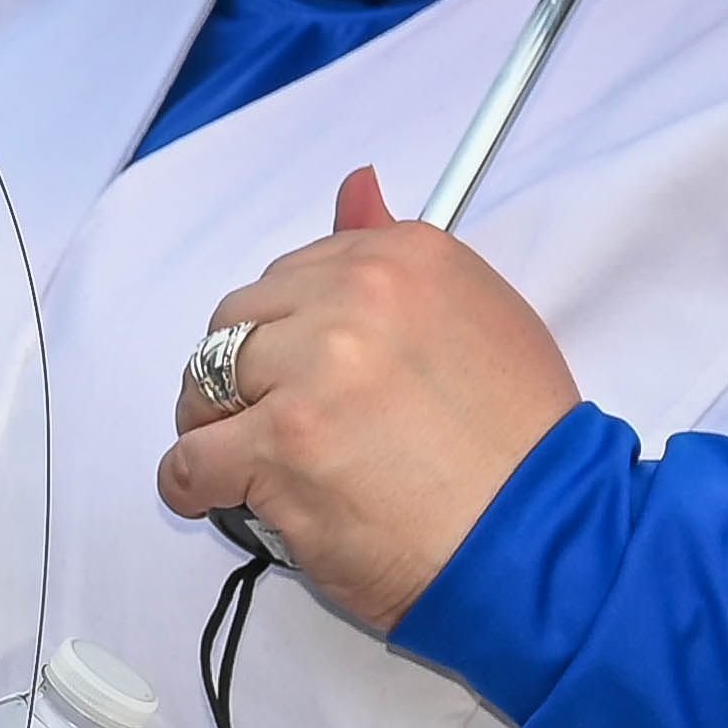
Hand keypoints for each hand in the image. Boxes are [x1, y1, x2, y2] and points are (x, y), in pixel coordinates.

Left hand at [159, 169, 580, 625]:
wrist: (536, 540)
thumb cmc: (521, 448)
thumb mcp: (482, 317)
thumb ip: (397, 256)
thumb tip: (355, 187)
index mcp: (406, 259)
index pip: (296, 273)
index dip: (287, 332)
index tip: (300, 370)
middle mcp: (357, 301)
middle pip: (240, 320)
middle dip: (242, 373)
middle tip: (269, 420)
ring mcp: (314, 373)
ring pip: (206, 380)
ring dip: (213, 423)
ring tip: (246, 461)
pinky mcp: (281, 447)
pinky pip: (192, 457)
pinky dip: (192, 484)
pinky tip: (217, 498)